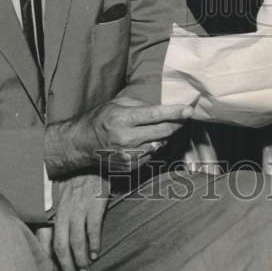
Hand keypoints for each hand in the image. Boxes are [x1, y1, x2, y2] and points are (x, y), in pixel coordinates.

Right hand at [45, 95, 193, 176]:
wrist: (81, 144)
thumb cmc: (100, 118)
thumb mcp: (117, 103)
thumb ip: (140, 105)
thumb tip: (163, 107)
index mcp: (123, 119)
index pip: (155, 115)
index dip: (175, 112)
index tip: (190, 110)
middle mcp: (127, 138)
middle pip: (162, 131)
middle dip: (176, 124)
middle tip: (183, 118)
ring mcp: (128, 155)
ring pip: (159, 145)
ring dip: (164, 136)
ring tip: (159, 128)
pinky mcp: (129, 166)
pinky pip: (151, 156)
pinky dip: (152, 147)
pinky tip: (145, 141)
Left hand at [52, 173, 110, 270]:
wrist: (91, 154)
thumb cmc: (74, 173)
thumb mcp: (57, 188)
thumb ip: (52, 207)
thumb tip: (45, 227)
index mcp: (52, 206)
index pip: (45, 236)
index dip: (47, 257)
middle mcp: (63, 210)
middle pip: (60, 245)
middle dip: (65, 266)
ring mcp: (79, 207)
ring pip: (76, 241)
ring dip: (80, 260)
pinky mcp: (95, 204)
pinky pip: (93, 230)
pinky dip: (94, 244)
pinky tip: (95, 253)